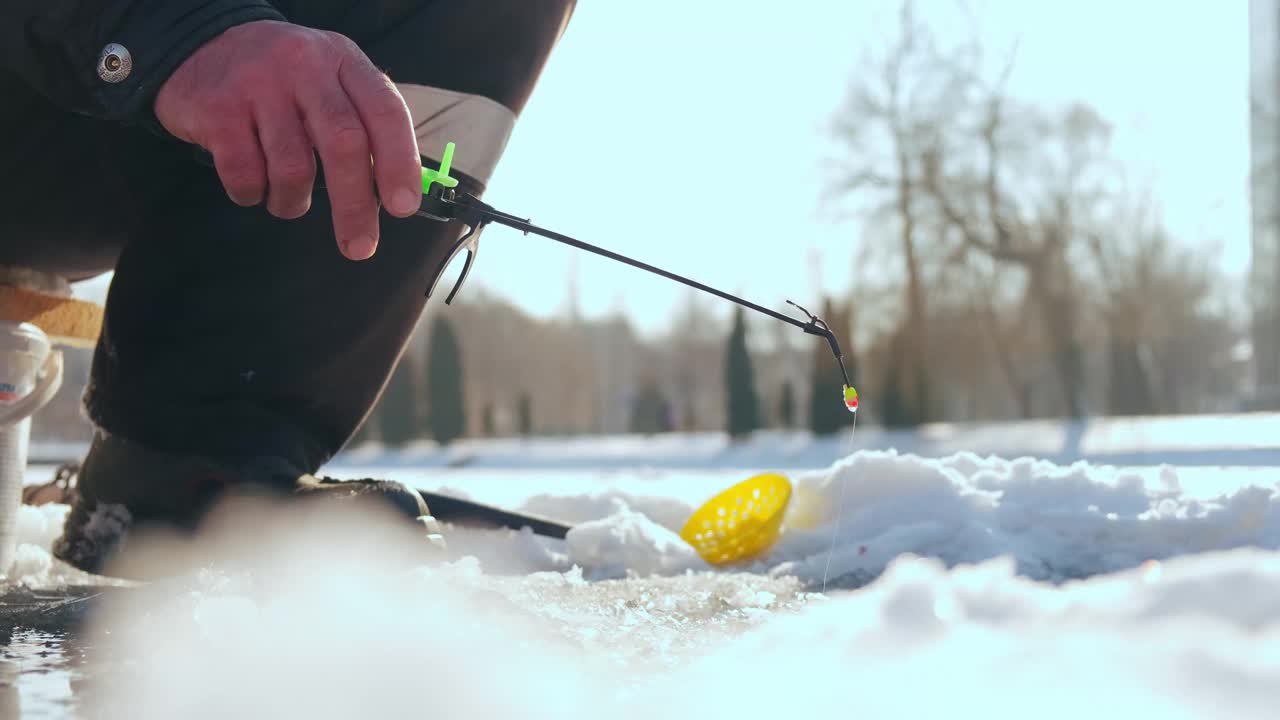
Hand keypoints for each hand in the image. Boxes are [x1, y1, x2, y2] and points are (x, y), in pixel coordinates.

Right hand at [154, 20, 421, 259]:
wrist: (201, 46)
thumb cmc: (284, 81)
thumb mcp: (330, 82)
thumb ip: (363, 126)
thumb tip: (395, 195)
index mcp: (343, 61)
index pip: (385, 112)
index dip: (399, 163)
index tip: (403, 207)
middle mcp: (304, 65)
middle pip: (343, 143)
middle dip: (355, 205)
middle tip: (360, 247)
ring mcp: (258, 83)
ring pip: (293, 167)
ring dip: (293, 202)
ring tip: (288, 200)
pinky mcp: (217, 107)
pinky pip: (245, 174)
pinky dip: (252, 194)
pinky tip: (252, 185)